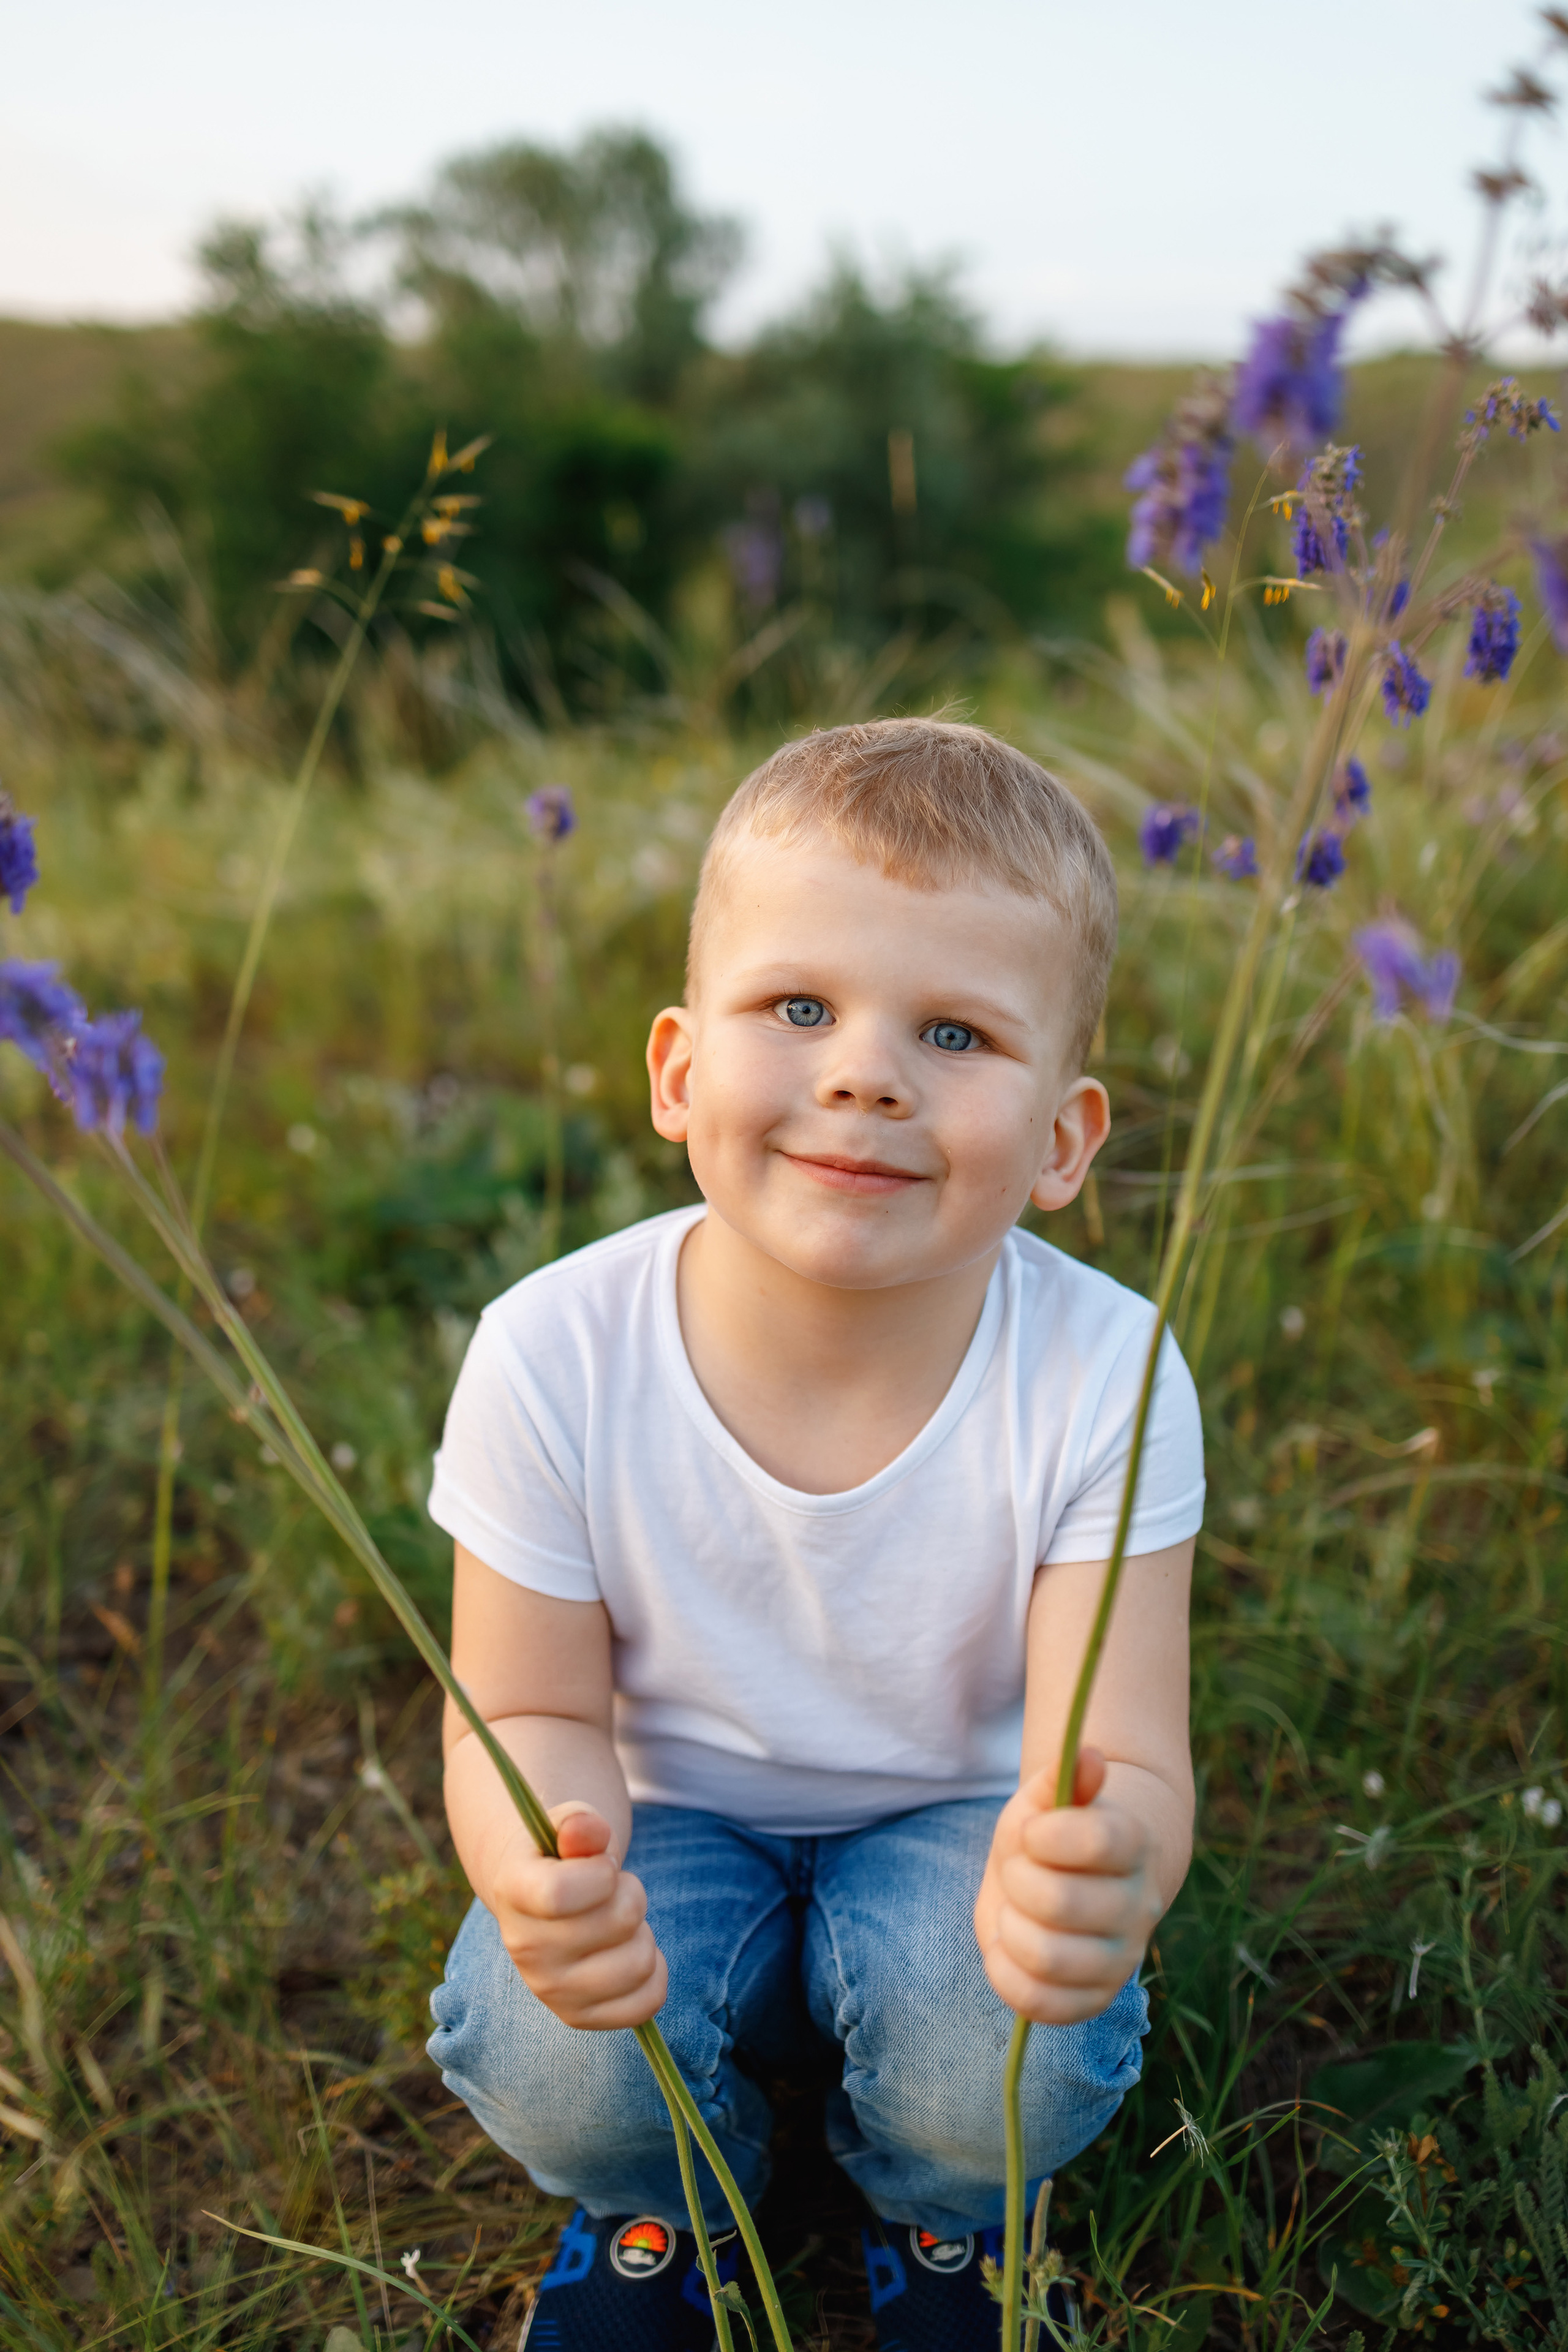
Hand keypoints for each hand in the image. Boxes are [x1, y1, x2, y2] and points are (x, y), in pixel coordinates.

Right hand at [490, 1802, 666, 2030]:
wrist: (539, 1902)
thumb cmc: (561, 1856)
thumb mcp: (567, 1825)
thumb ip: (580, 1823)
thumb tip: (588, 1832)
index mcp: (514, 1890)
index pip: (561, 1893)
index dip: (602, 1874)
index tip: (604, 1865)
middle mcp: (524, 1948)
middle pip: (619, 1922)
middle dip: (632, 1894)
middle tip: (613, 1892)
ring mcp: (550, 1990)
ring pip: (639, 1963)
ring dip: (642, 1932)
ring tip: (618, 1923)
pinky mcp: (578, 2017)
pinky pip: (647, 2002)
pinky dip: (654, 1973)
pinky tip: (628, 1952)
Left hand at [974, 1749, 1155, 2025]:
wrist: (1072, 1879)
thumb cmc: (1053, 1832)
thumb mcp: (1046, 1797)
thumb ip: (1061, 1777)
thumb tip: (1089, 1756)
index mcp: (1134, 1844)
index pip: (1096, 1841)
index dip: (1044, 1834)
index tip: (1031, 1831)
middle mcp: (1138, 1905)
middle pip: (1060, 1902)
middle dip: (1017, 1880)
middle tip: (1017, 1871)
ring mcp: (1120, 1958)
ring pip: (1048, 1958)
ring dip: (1011, 1926)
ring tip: (1015, 1910)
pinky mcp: (1093, 1999)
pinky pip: (1039, 2003)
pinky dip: (1006, 1973)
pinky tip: (1009, 1944)